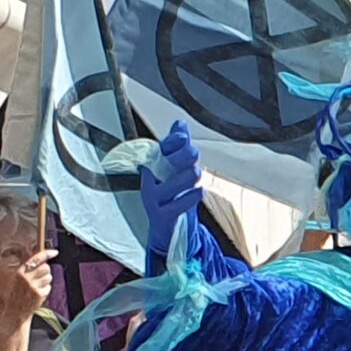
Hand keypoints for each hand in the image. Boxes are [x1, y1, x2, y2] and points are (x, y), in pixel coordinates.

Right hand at [0, 246, 52, 325]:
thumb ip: (29, 270)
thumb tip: (43, 260)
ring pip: (49, 277)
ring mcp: (33, 286)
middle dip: (46, 271)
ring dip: (46, 281)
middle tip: (40, 277)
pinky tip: (37, 294)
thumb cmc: (18, 293)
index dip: (47, 254)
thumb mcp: (18, 279)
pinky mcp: (39, 294)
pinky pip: (49, 287)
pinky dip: (45, 290)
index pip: (36, 259)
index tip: (54, 252)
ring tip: (37, 287)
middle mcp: (26, 278)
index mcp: (20, 272)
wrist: (15, 311)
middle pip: (46, 267)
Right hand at [143, 119, 204, 258]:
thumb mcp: (173, 169)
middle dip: (188, 157)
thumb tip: (180, 123)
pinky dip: (194, 195)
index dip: (177, 141)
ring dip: (194, 177)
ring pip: (182, 179)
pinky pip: (181, 202)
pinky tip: (199, 191)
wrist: (163, 226)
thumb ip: (177, 146)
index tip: (182, 140)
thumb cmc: (170, 193)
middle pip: (174, 159)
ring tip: (195, 178)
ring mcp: (154, 197)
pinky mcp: (161, 214)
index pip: (165, 145)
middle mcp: (150, 178)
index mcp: (152, 164)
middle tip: (192, 161)